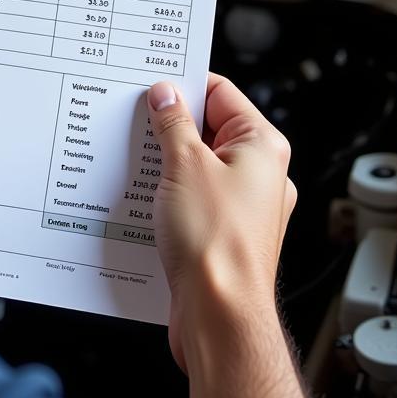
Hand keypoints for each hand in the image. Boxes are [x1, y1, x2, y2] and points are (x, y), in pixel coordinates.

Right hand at [147, 74, 297, 373]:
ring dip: (165, 159)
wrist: (218, 315)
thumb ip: (173, 122)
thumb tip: (165, 94)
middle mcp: (259, 173)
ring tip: (137, 159)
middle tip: (135, 119)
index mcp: (261, 146)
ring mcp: (242, 204)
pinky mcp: (223, 230)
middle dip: (169, 124)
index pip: (220, 93)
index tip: (151, 82)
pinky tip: (143, 193)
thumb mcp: (184, 164)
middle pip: (208, 127)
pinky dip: (168, 190)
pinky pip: (192, 195)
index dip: (183, 84)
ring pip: (197, 163)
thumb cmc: (216, 245)